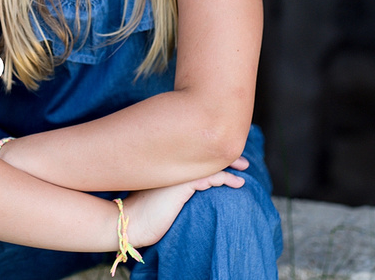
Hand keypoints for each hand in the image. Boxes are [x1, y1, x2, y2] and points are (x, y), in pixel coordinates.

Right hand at [121, 158, 246, 246]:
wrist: (131, 222)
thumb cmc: (143, 210)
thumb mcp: (159, 191)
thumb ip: (173, 182)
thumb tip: (192, 184)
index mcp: (167, 162)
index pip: (195, 152)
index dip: (213, 153)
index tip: (228, 157)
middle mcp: (173, 163)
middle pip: (205, 153)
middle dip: (225, 155)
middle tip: (243, 162)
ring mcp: (178, 173)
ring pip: (210, 163)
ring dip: (230, 166)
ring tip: (243, 171)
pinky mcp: (182, 186)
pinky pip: (211, 178)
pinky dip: (226, 178)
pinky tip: (237, 183)